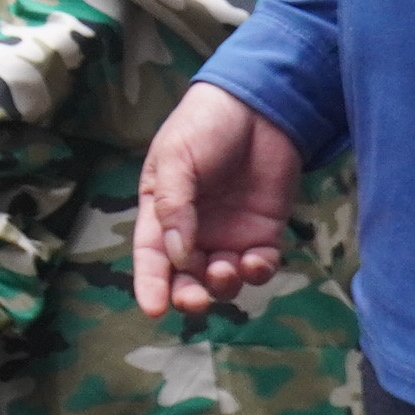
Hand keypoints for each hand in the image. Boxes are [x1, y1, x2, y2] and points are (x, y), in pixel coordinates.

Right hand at [132, 81, 303, 316]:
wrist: (258, 106)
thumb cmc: (204, 125)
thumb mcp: (176, 159)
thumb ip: (174, 205)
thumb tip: (178, 255)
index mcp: (162, 212)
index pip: (152, 256)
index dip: (150, 284)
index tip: (153, 309)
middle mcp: (194, 231)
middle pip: (187, 276)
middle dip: (188, 294)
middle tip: (194, 300)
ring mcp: (230, 234)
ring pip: (223, 278)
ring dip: (222, 283)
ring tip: (226, 269)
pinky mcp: (264, 233)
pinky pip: (259, 266)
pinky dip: (257, 272)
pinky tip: (255, 262)